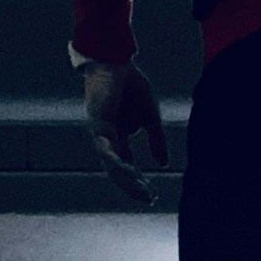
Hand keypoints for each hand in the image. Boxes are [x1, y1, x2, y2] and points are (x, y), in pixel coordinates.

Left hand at [82, 59, 171, 205]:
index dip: (138, 181)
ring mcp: (99, 132)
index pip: (127, 166)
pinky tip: (125, 168)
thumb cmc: (130, 86)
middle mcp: (107, 139)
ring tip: (140, 189)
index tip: (152, 196)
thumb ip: (156, 140)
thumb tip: (163, 164)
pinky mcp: (97, 122)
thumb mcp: (150, 117)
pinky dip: (114, 158)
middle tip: (148, 198)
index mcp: (118, 138)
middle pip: (118, 170)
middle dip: (132, 185)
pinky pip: (104, 146)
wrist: (116, 61)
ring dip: (125, 177)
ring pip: (110, 162)